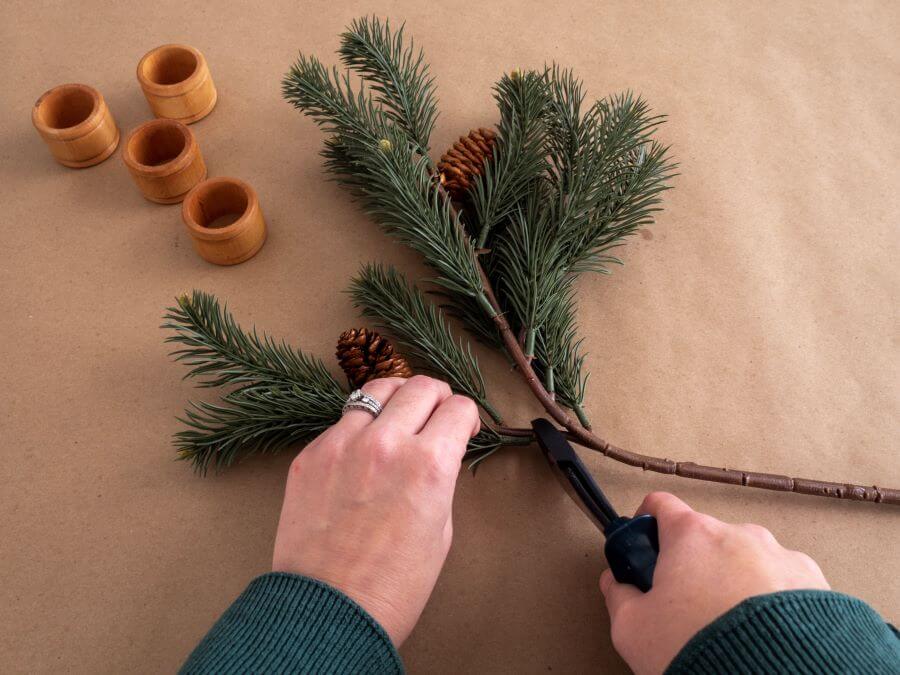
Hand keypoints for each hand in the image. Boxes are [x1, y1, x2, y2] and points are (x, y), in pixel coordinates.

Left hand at [272, 375, 479, 645]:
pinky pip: (343, 421)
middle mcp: (386, 444)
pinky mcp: (311, 455)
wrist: (329, 611)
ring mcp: (342, 444)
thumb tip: (436, 453)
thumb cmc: (392, 585)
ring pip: (377, 389)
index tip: (464, 427)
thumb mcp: (440, 530)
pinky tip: (364, 449)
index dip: (468, 416)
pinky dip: (361, 425)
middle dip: (438, 397)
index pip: (458, 408)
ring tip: (400, 414)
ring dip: (398, 397)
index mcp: (428, 465)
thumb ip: (440, 479)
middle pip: (421, 387)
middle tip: (438, 414)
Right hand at [600, 492, 829, 673]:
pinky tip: (764, 632)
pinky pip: (785, 583)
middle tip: (684, 606)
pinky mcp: (817, 584)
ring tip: (731, 626)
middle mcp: (739, 534)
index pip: (661, 505)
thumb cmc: (698, 648)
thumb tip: (616, 583)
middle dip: (693, 565)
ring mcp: (781, 556)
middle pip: (705, 538)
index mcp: (692, 534)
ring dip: (736, 582)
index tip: (644, 548)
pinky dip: (772, 601)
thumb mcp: (633, 629)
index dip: (646, 525)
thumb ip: (618, 596)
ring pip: (747, 560)